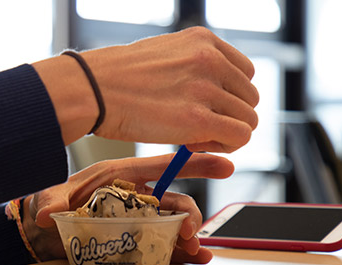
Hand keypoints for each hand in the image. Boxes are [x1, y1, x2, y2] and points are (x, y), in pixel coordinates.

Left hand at [22, 153, 234, 263]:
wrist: (44, 229)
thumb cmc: (53, 203)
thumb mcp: (51, 197)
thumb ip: (51, 202)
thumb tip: (46, 213)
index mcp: (122, 176)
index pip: (163, 166)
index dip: (195, 164)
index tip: (225, 165)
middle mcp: (135, 196)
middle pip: (173, 200)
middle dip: (189, 214)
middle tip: (191, 233)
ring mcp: (137, 219)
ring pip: (173, 223)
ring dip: (188, 235)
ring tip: (195, 250)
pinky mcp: (135, 239)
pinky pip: (164, 244)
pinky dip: (180, 252)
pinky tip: (194, 258)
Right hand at [34, 27, 258, 152]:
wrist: (91, 89)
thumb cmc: (115, 77)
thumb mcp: (162, 54)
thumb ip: (191, 65)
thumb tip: (206, 90)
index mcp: (203, 41)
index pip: (244, 73)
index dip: (229, 97)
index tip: (208, 109)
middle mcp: (211, 60)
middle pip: (249, 98)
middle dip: (229, 117)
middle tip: (201, 129)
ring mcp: (205, 89)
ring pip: (248, 120)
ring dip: (226, 134)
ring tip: (196, 138)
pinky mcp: (197, 119)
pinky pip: (239, 136)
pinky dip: (225, 146)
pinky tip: (197, 145)